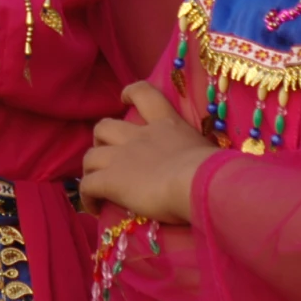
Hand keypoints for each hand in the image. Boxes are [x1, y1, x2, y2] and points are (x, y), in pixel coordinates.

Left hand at [79, 82, 215, 223]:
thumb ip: (199, 154)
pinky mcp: (110, 180)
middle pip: (104, 126)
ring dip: (90, 168)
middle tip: (108, 153)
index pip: (143, 93)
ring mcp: (120, 157)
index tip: (124, 98)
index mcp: (165, 124)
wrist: (198, 182)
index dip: (130, 93)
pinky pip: (87, 186)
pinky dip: (86, 196)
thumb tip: (211, 167)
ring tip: (97, 183)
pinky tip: (94, 208)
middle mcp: (138, 136)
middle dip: (101, 138)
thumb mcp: (207, 152)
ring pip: (89, 155)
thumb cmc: (213, 169)